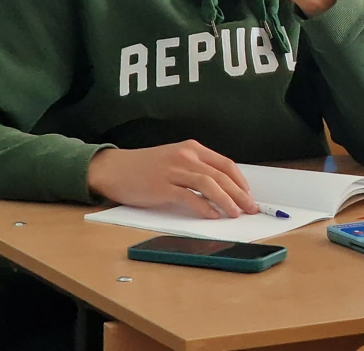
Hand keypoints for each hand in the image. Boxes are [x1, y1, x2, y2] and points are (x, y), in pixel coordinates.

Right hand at [86, 141, 256, 218]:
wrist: (113, 168)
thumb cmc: (145, 167)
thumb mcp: (175, 159)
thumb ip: (196, 168)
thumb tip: (222, 187)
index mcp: (192, 149)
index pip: (225, 164)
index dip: (240, 181)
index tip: (249, 195)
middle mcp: (185, 156)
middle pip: (221, 176)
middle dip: (240, 194)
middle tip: (250, 208)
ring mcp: (173, 171)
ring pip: (209, 184)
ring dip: (226, 200)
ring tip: (235, 213)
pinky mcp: (162, 186)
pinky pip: (189, 196)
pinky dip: (203, 206)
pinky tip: (212, 215)